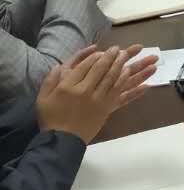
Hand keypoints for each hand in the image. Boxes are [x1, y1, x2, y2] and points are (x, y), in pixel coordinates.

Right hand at [36, 44, 157, 144]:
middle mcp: (86, 91)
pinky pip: (121, 94)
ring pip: (114, 79)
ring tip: (127, 56)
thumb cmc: (51, 118)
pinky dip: (129, 85)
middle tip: (118, 49)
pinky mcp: (107, 109)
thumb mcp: (43, 97)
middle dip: (111, 57)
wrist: (62, 140)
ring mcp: (99, 100)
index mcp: (69, 86)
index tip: (102, 51)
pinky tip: (134, 76)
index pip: (85, 66)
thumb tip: (60, 65)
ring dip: (123, 66)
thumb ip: (51, 80)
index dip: (95, 56)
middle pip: (102, 69)